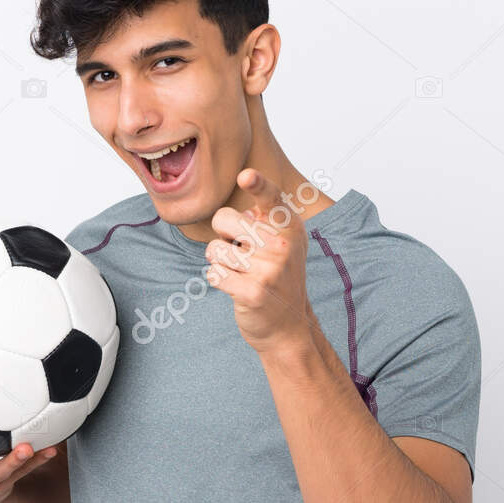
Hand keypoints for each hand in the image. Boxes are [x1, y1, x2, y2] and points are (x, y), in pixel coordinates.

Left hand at [204, 168, 318, 353]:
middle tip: (241, 252)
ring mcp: (269, 270)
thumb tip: (238, 194)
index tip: (245, 176)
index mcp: (290, 227)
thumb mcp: (284, 243)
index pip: (271, 197)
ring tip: (241, 272)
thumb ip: (266, 218)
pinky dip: (218, 280)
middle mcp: (283, 246)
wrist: (288, 327)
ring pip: (215, 249)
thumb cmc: (278, 277)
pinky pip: (213, 274)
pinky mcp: (252, 292)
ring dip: (220, 261)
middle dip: (223, 235)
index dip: (257, 184)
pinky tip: (236, 287)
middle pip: (224, 219)